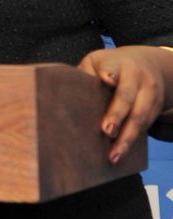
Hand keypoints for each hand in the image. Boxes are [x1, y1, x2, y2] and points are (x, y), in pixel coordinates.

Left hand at [77, 45, 172, 163]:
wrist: (146, 64)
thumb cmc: (109, 66)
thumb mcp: (96, 62)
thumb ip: (85, 74)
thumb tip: (63, 94)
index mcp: (119, 64)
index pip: (114, 68)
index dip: (110, 73)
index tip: (107, 79)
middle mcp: (137, 77)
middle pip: (127, 97)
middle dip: (117, 115)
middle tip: (107, 131)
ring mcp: (150, 93)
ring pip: (140, 117)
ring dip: (128, 138)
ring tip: (114, 155)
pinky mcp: (156, 108)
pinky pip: (146, 125)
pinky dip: (134, 140)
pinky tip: (122, 152)